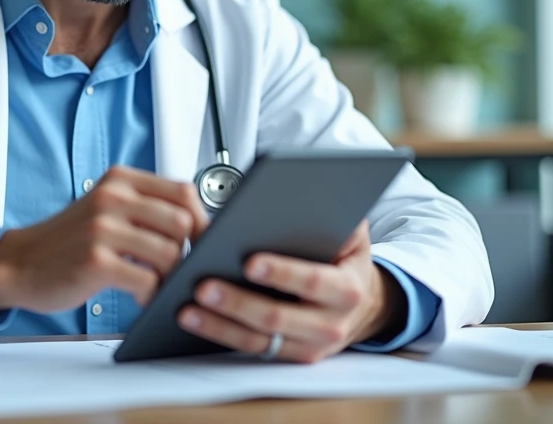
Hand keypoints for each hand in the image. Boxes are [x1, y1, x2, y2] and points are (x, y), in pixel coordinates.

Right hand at [0, 166, 208, 313]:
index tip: (200, 241)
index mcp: (120, 180)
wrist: (19, 262)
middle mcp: (112, 197)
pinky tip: (140, 298)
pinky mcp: (95, 260)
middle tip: (176, 269)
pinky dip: (151, 295)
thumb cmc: (68, 240)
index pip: (183, 191)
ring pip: (170, 252)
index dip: (201, 220)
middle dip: (188, 251)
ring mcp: (103, 228)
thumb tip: (198, 226)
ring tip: (157, 285)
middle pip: (183, 222)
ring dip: (170, 276)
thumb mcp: (106, 208)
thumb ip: (145, 208)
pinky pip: (147, 280)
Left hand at [177, 220, 405, 362]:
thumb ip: (329, 214)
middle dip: (237, 303)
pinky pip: (252, 349)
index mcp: (348, 288)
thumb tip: (293, 194)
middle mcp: (332, 323)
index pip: (313, 280)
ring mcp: (310, 346)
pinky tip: (196, 320)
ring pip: (259, 341)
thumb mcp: (348, 233)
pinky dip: (221, 335)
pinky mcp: (290, 357)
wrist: (365, 302)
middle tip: (203, 286)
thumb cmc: (345, 258)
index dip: (281, 273)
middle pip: (278, 318)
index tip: (248, 262)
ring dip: (219, 326)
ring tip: (187, 308)